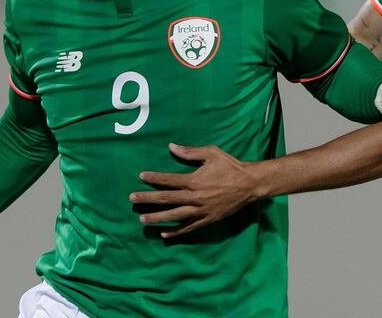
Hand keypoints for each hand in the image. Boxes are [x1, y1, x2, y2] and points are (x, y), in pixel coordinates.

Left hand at [131, 143, 261, 238]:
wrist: (249, 185)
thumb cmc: (230, 166)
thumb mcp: (211, 153)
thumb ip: (190, 152)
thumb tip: (171, 147)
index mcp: (194, 181)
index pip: (168, 180)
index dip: (154, 178)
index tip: (141, 176)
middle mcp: (195, 198)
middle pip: (167, 199)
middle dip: (148, 199)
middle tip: (132, 199)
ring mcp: (201, 211)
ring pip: (175, 216)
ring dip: (157, 218)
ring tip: (142, 219)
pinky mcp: (207, 219)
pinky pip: (189, 227)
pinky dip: (176, 232)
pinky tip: (164, 234)